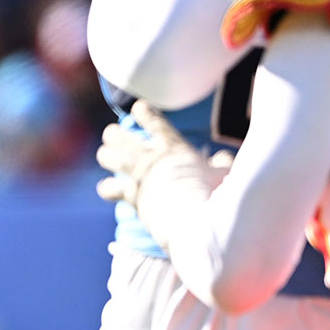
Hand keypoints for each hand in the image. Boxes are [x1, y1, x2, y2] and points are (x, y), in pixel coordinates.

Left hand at [96, 104, 224, 246]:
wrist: (196, 221)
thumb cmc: (214, 196)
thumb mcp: (224, 173)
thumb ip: (222, 163)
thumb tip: (224, 158)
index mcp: (173, 147)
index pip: (153, 120)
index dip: (142, 111)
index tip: (138, 107)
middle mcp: (150, 157)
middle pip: (119, 136)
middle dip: (113, 134)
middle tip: (113, 135)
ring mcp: (137, 176)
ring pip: (107, 157)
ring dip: (106, 155)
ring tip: (105, 155)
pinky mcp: (130, 196)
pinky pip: (108, 189)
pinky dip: (107, 188)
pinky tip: (107, 189)